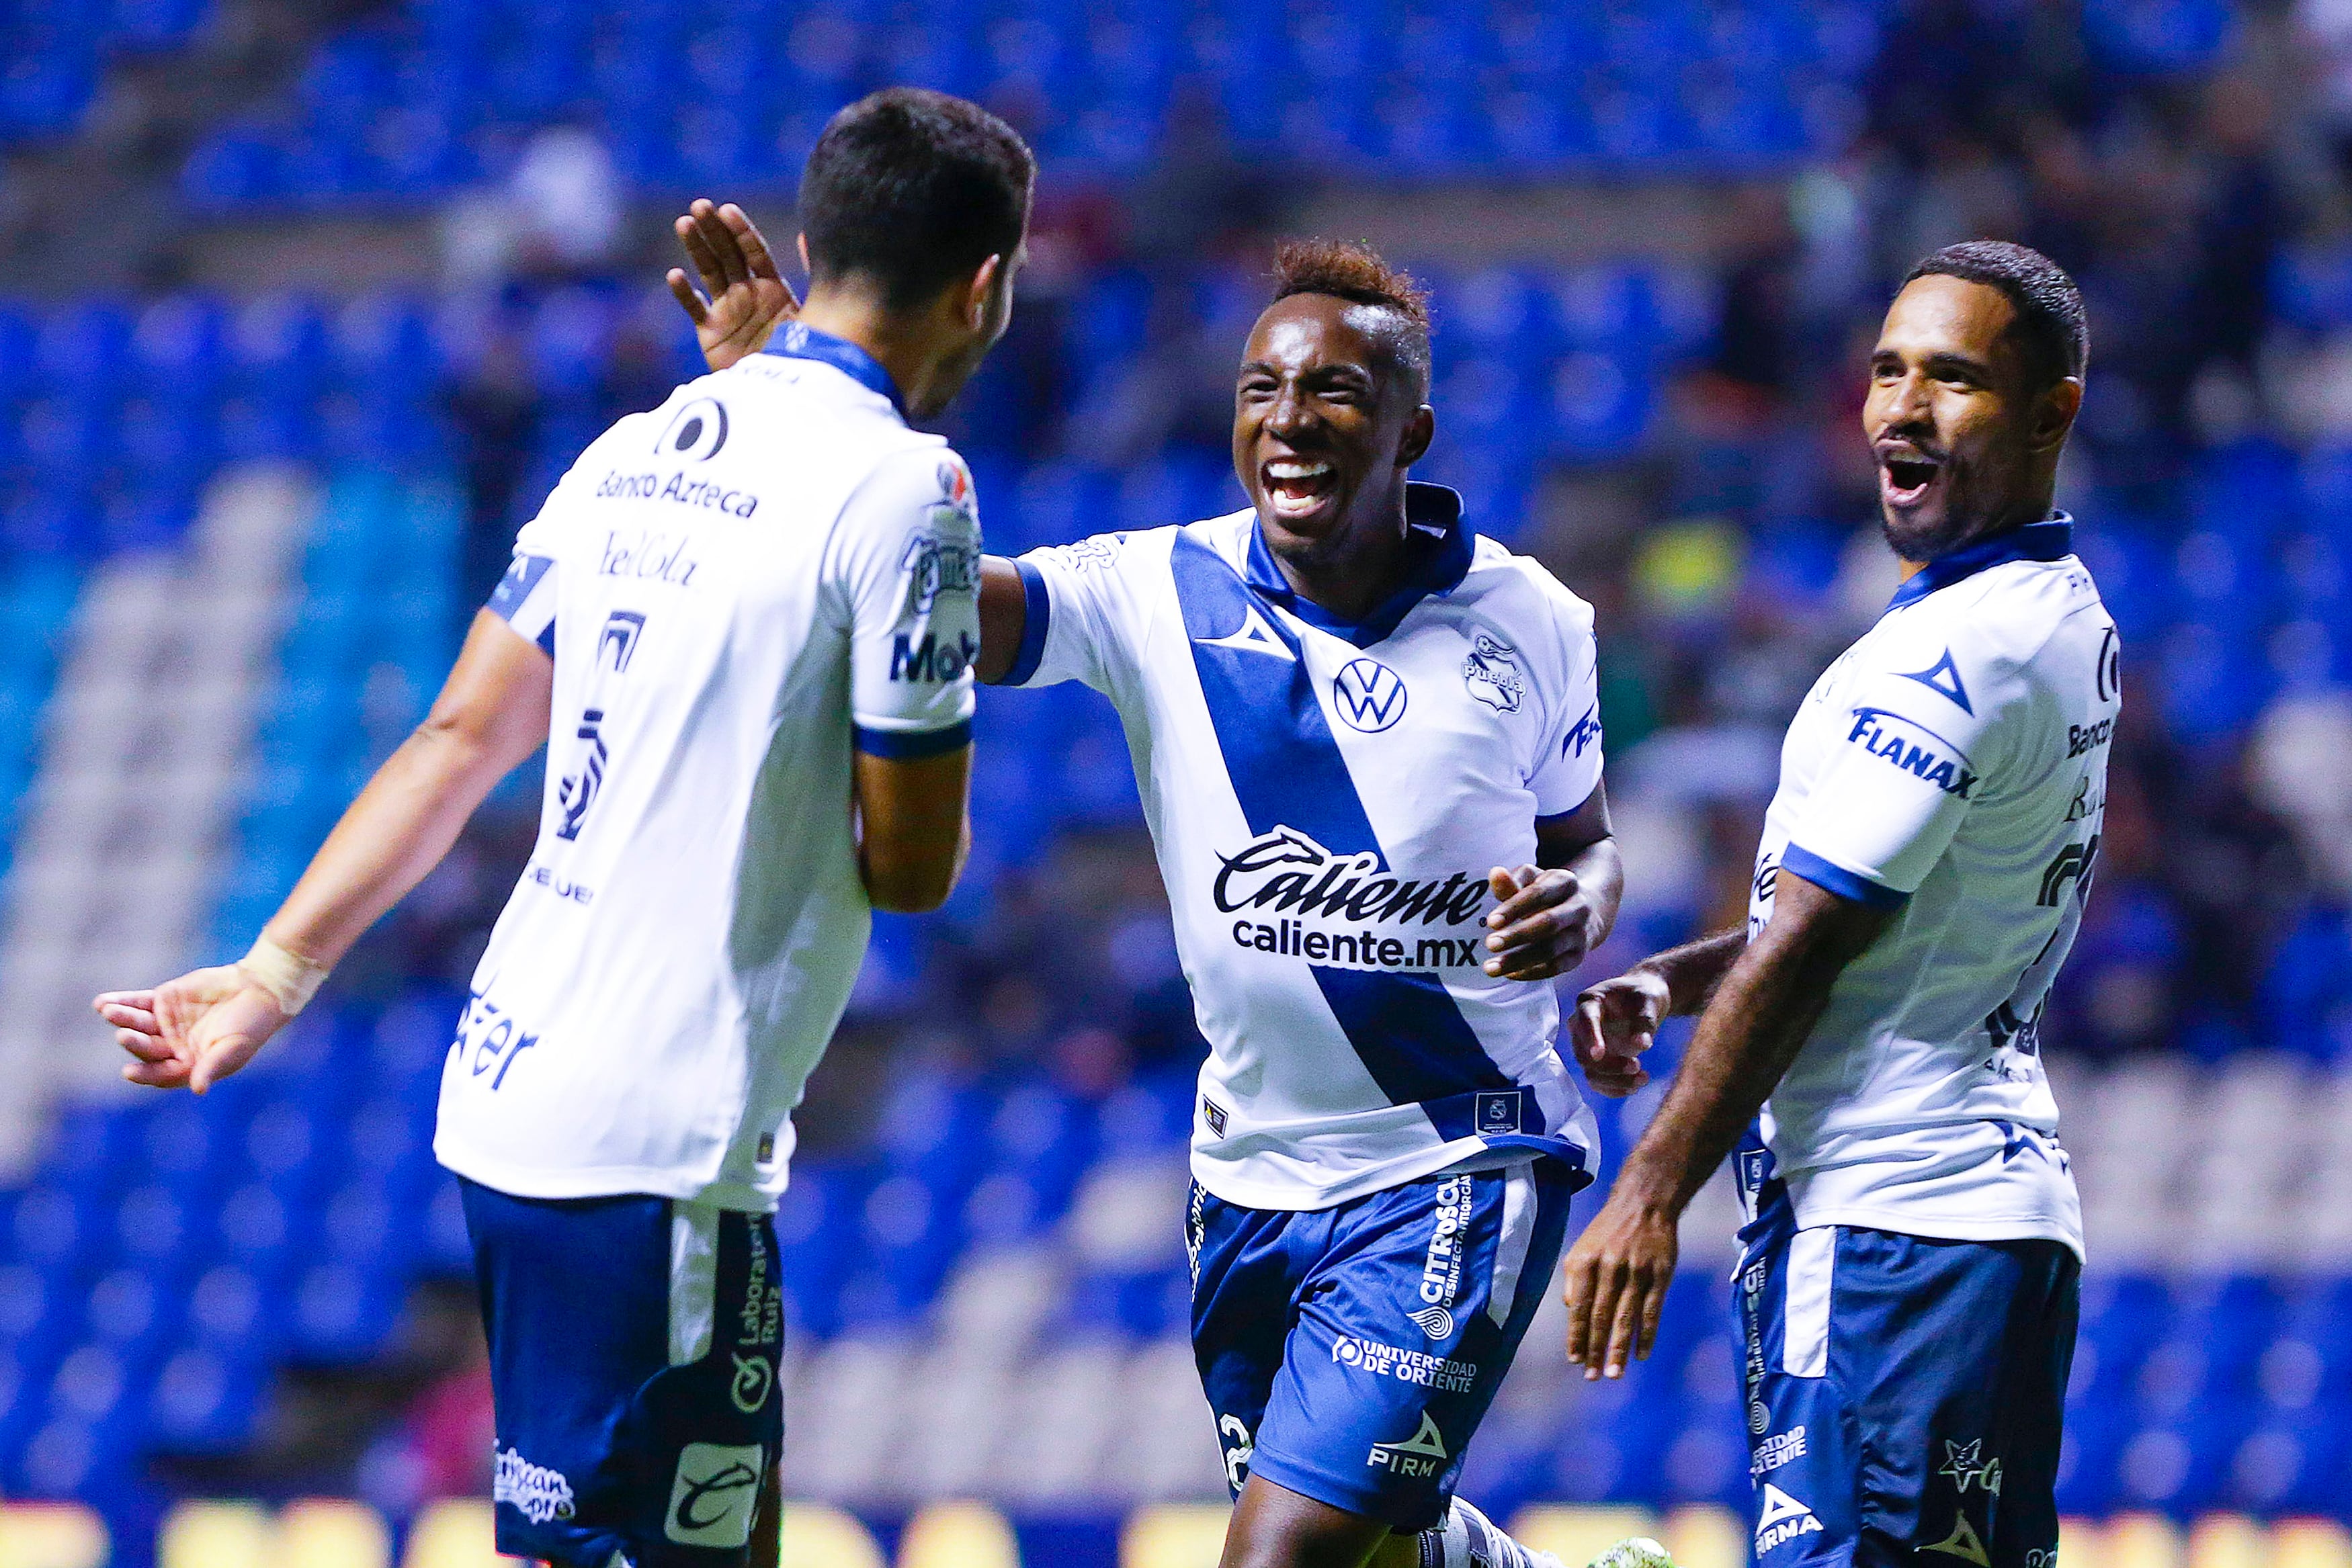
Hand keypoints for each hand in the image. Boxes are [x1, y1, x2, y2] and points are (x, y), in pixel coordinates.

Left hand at [94, 964, 291, 1093]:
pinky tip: (102, 1003)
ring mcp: (166, 1023)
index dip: (145, 1074)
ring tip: (108, 1011)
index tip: (129, 1072)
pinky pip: (137, 1003)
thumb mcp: (234, 1048)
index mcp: (190, 1065)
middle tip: (123, 1035)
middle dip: (134, 1042)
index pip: (161, 1073)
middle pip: (146, 1048)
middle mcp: (173, 1047)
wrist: (260, 988)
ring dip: (123, 1019)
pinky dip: (121, 1002)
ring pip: (138, 1024)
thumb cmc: (252, 1024)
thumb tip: (198, 1090)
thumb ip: (213, 1066)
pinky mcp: (163, 1000)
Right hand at [667, 199, 797, 371]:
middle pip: (728, 254)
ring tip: (684, 223)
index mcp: (773, 287)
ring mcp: (728, 311)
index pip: (754, 251)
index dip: (741, 230)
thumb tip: (810, 233)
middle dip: (715, 229)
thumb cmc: (807, 355)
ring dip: (696, 248)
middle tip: (700, 205)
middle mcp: (749, 294)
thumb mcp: (814, 311)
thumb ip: (812, 272)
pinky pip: (695, 309)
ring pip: (709, 272)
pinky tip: (675, 275)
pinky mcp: (711, 333)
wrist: (789, 394)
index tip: (727, 209)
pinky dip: (684, 294)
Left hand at [1482, 864, 1601, 980]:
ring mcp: (1581, 933)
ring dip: (1519, 960)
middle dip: (1517, 935)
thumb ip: (1511, 880)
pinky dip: (1531, 972)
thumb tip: (1495, 873)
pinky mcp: (1579, 955)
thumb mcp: (1531, 880)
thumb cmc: (1547, 892)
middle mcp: (1578, 907)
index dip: (1514, 908)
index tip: (1491, 922)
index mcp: (1565, 882)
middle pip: (1548, 923)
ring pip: (1551, 950)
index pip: (1539, 894)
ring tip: (1491, 967)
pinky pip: (1556, 968)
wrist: (1584, 909)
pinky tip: (1509, 973)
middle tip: (1490, 944)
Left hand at [1561, 1187, 1678, 1379]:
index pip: (1578, 1307)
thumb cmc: (1607, 1232)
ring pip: (1626, 1317)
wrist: (1644, 1204)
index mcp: (1585, 1262)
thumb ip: (1575, 1280)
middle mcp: (1609, 1267)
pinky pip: (1652, 1310)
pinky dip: (1646, 1334)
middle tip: (1593, 1377)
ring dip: (1619, 1348)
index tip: (1575, 1360)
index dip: (1576, 1335)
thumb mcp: (1581, 1249)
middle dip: (1596, 1349)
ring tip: (1614, 1373)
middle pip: (1601, 1316)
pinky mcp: (1660, 1275)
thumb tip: (1572, 1311)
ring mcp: (1636, 1272)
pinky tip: (1641, 1354)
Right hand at [1568, 970, 1669, 1096]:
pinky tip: (1634, 1087)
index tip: (1599, 1053)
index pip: (1585, 1020)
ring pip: (1590, 1072)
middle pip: (1583, 1053)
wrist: (1644, 1003)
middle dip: (1609, 1066)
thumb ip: (1645, 1022)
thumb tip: (1641, 1045)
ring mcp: (1586, 1045)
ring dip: (1614, 1081)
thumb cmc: (1644, 994)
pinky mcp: (1596, 1062)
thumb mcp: (1649, 1001)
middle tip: (1638, 1066)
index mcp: (1589, 1002)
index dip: (1590, 1037)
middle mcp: (1581, 1025)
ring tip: (1643, 1079)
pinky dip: (1614, 1088)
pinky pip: (1598, 1081)